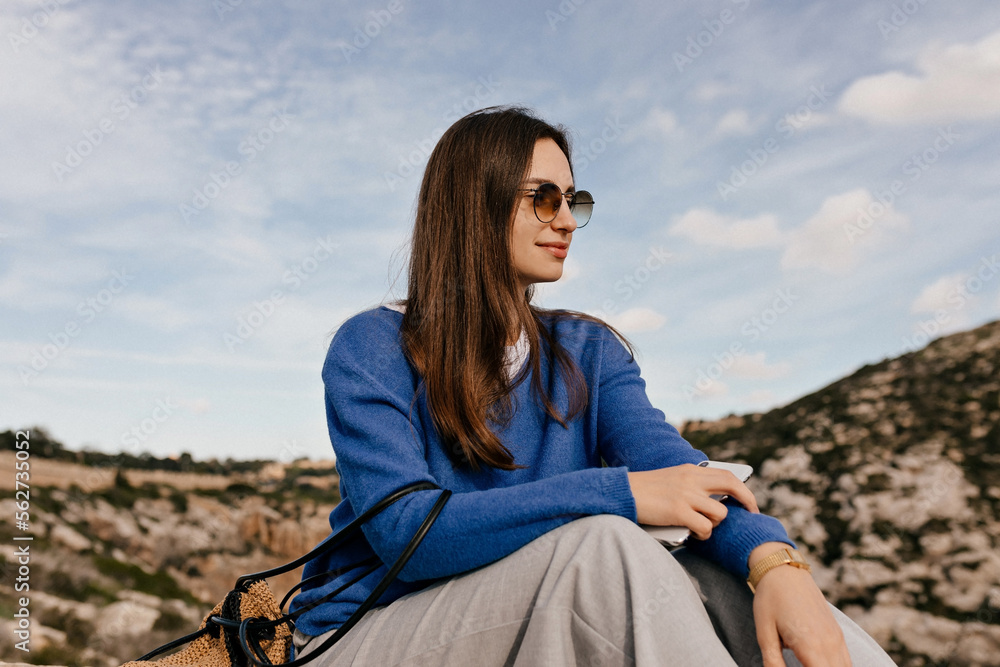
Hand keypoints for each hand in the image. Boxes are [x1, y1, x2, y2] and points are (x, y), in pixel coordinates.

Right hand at [626, 463, 758, 539]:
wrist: (623, 493)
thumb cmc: (644, 491)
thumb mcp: (671, 479)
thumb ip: (691, 485)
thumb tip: (713, 500)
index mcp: (690, 470)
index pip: (726, 475)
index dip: (743, 489)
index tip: (749, 502)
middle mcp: (691, 479)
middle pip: (733, 486)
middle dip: (747, 501)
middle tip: (752, 514)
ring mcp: (686, 495)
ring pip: (720, 513)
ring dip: (715, 524)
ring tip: (703, 528)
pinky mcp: (678, 511)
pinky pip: (705, 528)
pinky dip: (704, 534)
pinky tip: (694, 534)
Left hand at [749, 543, 851, 666]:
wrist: (783, 570)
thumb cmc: (770, 599)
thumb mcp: (764, 632)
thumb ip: (773, 662)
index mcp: (810, 644)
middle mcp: (830, 643)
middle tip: (799, 665)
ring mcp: (836, 637)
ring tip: (807, 664)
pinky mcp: (837, 633)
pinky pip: (846, 661)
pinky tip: (821, 665)